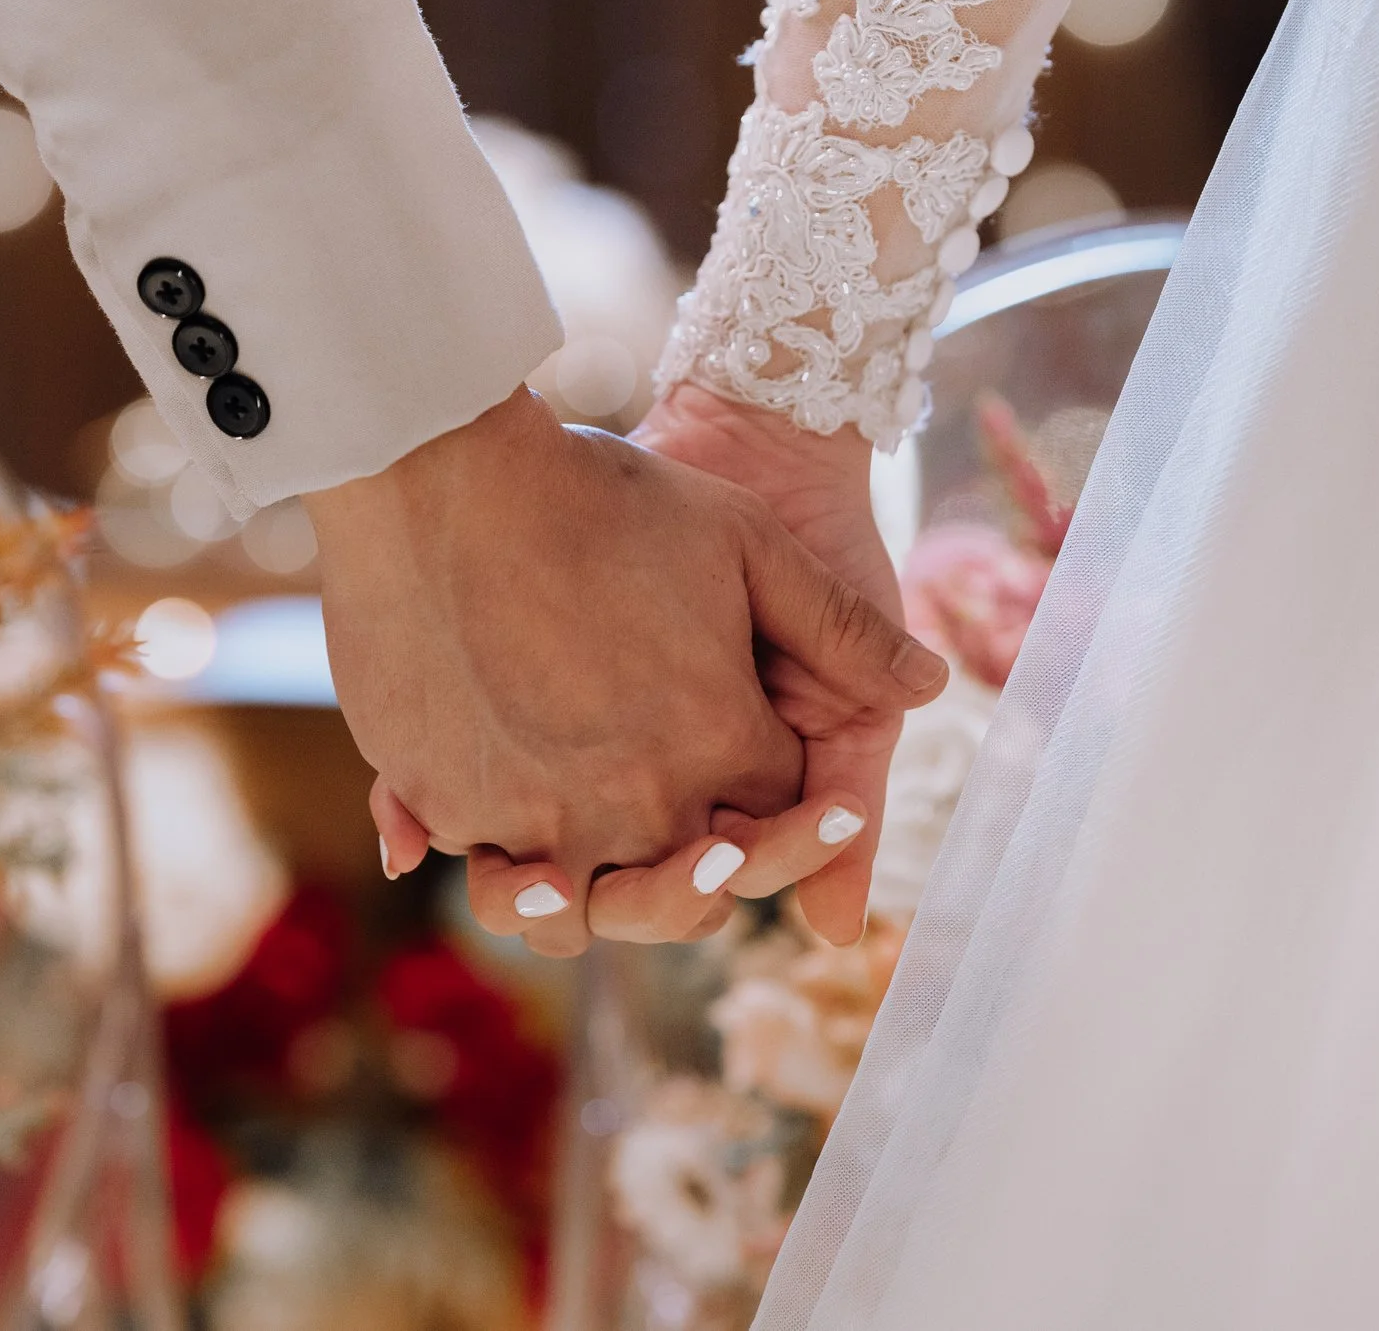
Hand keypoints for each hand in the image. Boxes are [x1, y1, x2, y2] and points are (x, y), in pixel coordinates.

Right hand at [306, 388, 945, 956]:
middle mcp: (637, 801)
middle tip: (684, 848)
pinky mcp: (447, 801)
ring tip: (579, 871)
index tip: (749, 780)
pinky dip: (490, 859)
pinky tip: (482, 824)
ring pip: (573, 910)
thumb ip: (845, 629)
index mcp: (723, 743)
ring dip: (589, 900)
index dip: (771, 811)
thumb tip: (931, 684)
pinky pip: (478, 864)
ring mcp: (536, 812)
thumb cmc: (609, 495)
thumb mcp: (747, 544)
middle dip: (692, 879)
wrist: (453, 469)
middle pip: (678, 894)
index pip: (768, 823)